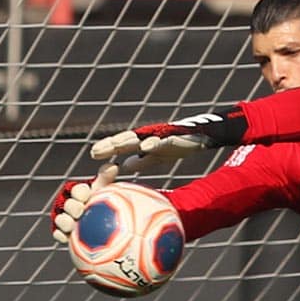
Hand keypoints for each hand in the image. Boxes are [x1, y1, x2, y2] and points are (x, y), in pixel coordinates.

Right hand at [50, 163, 118, 244]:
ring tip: (73, 225)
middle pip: (68, 205)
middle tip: (80, 211)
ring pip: (61, 219)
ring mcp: (66, 219)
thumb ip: (106, 179)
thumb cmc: (107, 207)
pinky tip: (67, 238)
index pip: (78, 190)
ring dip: (65, 221)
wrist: (107, 231)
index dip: (80, 192)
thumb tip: (113, 165)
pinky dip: (62, 235)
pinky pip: (58, 234)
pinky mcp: (64, 233)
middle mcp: (71, 205)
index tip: (86, 195)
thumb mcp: (106, 193)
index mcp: (80, 193)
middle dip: (72, 207)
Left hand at [90, 111, 244, 172]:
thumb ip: (141, 161)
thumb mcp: (158, 156)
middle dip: (112, 144)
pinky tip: (145, 147)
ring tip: (115, 146)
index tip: (93, 155)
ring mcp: (164, 134)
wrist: (206, 135)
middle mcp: (151, 135)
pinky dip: (154, 142)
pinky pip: (164, 139)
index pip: (123, 144)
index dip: (108, 148)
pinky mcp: (177, 135)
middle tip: (95, 152)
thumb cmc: (180, 145)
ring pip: (143, 137)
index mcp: (145, 141)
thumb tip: (122, 166)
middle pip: (128, 138)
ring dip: (128, 141)